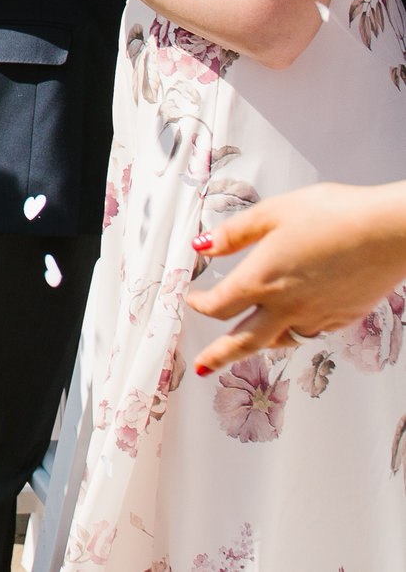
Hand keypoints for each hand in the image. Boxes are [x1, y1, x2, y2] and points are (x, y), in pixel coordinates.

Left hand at [187, 183, 405, 373]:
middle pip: (244, 342)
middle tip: (205, 367)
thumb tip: (203, 246)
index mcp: (262, 280)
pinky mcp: (343, 318)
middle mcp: (287, 306)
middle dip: (219, 356)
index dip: (200, 305)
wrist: (389, 232)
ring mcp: (317, 316)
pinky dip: (296, 332)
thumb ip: (234, 233)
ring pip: (281, 341)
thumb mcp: (272, 213)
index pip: (219, 306)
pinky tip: (296, 322)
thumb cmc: (335, 215)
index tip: (194, 300)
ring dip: (261, 344)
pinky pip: (311, 333)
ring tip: (251, 342)